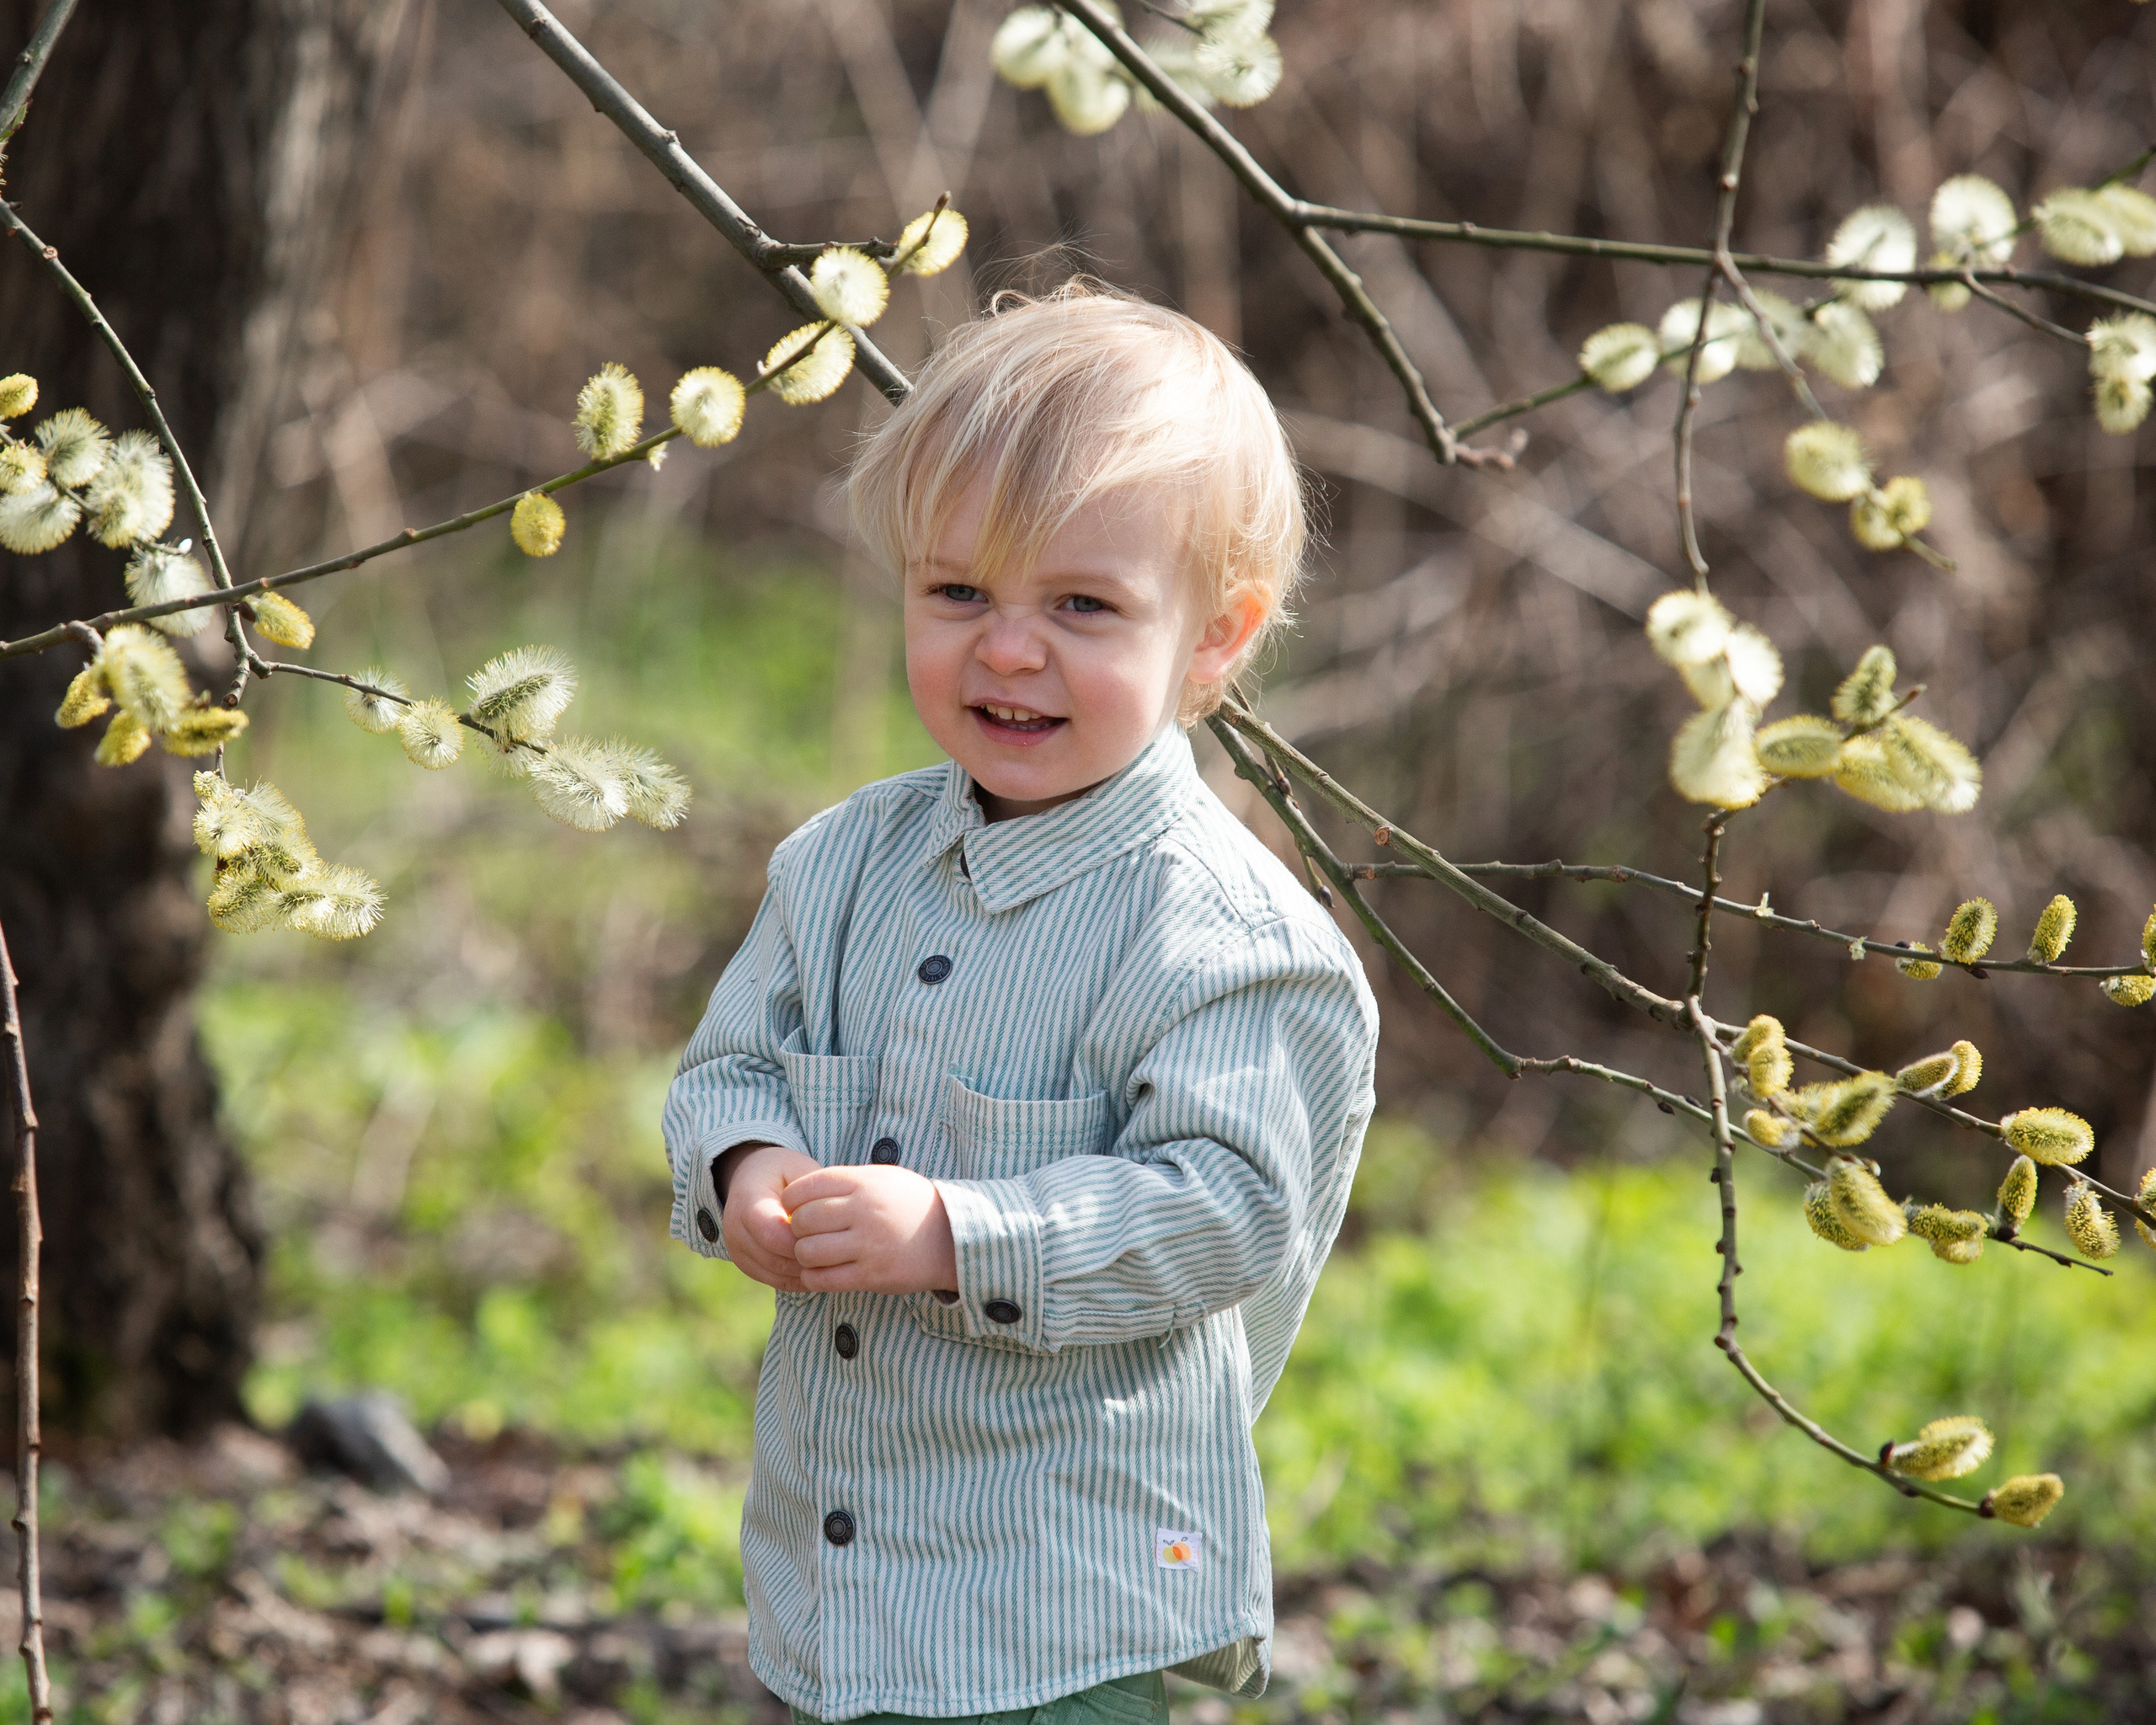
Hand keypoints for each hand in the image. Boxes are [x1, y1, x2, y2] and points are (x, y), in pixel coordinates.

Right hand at [717, 1142, 819, 1290]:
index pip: (772, 1234)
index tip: (830, 1234)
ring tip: (833, 1262)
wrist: (750, 1179)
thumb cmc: (780, 1171)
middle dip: (809, 1259)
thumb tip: (832, 1213)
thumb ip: (812, 1187)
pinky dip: (799, 1279)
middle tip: (838, 1254)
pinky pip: (775, 1281)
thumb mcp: (797, 1167)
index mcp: (747, 1201)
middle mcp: (735, 1229)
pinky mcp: (745, 1265)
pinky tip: (820, 1269)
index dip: (803, 1240)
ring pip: (776, 1275)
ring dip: (806, 1272)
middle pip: (775, 1259)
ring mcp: (736, 1251)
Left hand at [783, 1164, 957, 1294]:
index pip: (806, 1188)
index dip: (791, 1200)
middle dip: (797, 1228)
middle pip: (803, 1220)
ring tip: (813, 1254)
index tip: (794, 1208)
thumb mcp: (883, 1178)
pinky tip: (819, 1272)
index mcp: (864, 1183)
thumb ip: (845, 1182)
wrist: (952, 1237)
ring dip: (803, 1255)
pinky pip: (824, 1279)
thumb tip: (801, 1196)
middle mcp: (864, 1212)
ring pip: (808, 1252)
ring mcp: (868, 1245)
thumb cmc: (911, 1204)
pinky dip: (813, 1278)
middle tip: (805, 1233)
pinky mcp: (872, 1276)